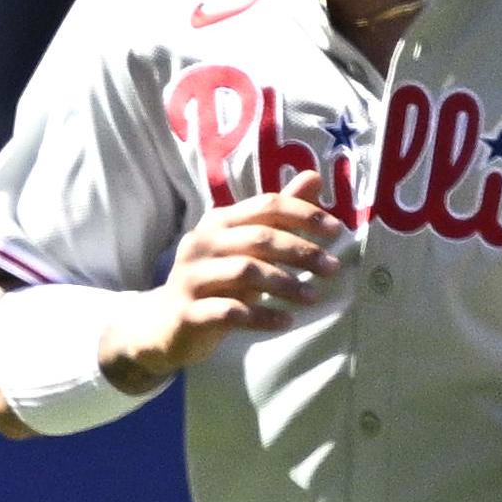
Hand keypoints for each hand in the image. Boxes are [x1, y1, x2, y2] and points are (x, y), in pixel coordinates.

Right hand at [111, 194, 349, 385]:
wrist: (163, 324)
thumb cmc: (215, 281)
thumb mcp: (246, 247)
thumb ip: (278, 216)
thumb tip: (314, 176)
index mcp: (218, 222)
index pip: (267, 206)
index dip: (304, 214)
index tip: (337, 230)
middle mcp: (200, 243)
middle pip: (259, 238)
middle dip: (301, 251)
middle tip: (334, 267)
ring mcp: (190, 277)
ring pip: (245, 271)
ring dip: (286, 284)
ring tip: (313, 297)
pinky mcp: (187, 312)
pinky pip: (230, 311)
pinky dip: (262, 316)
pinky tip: (286, 321)